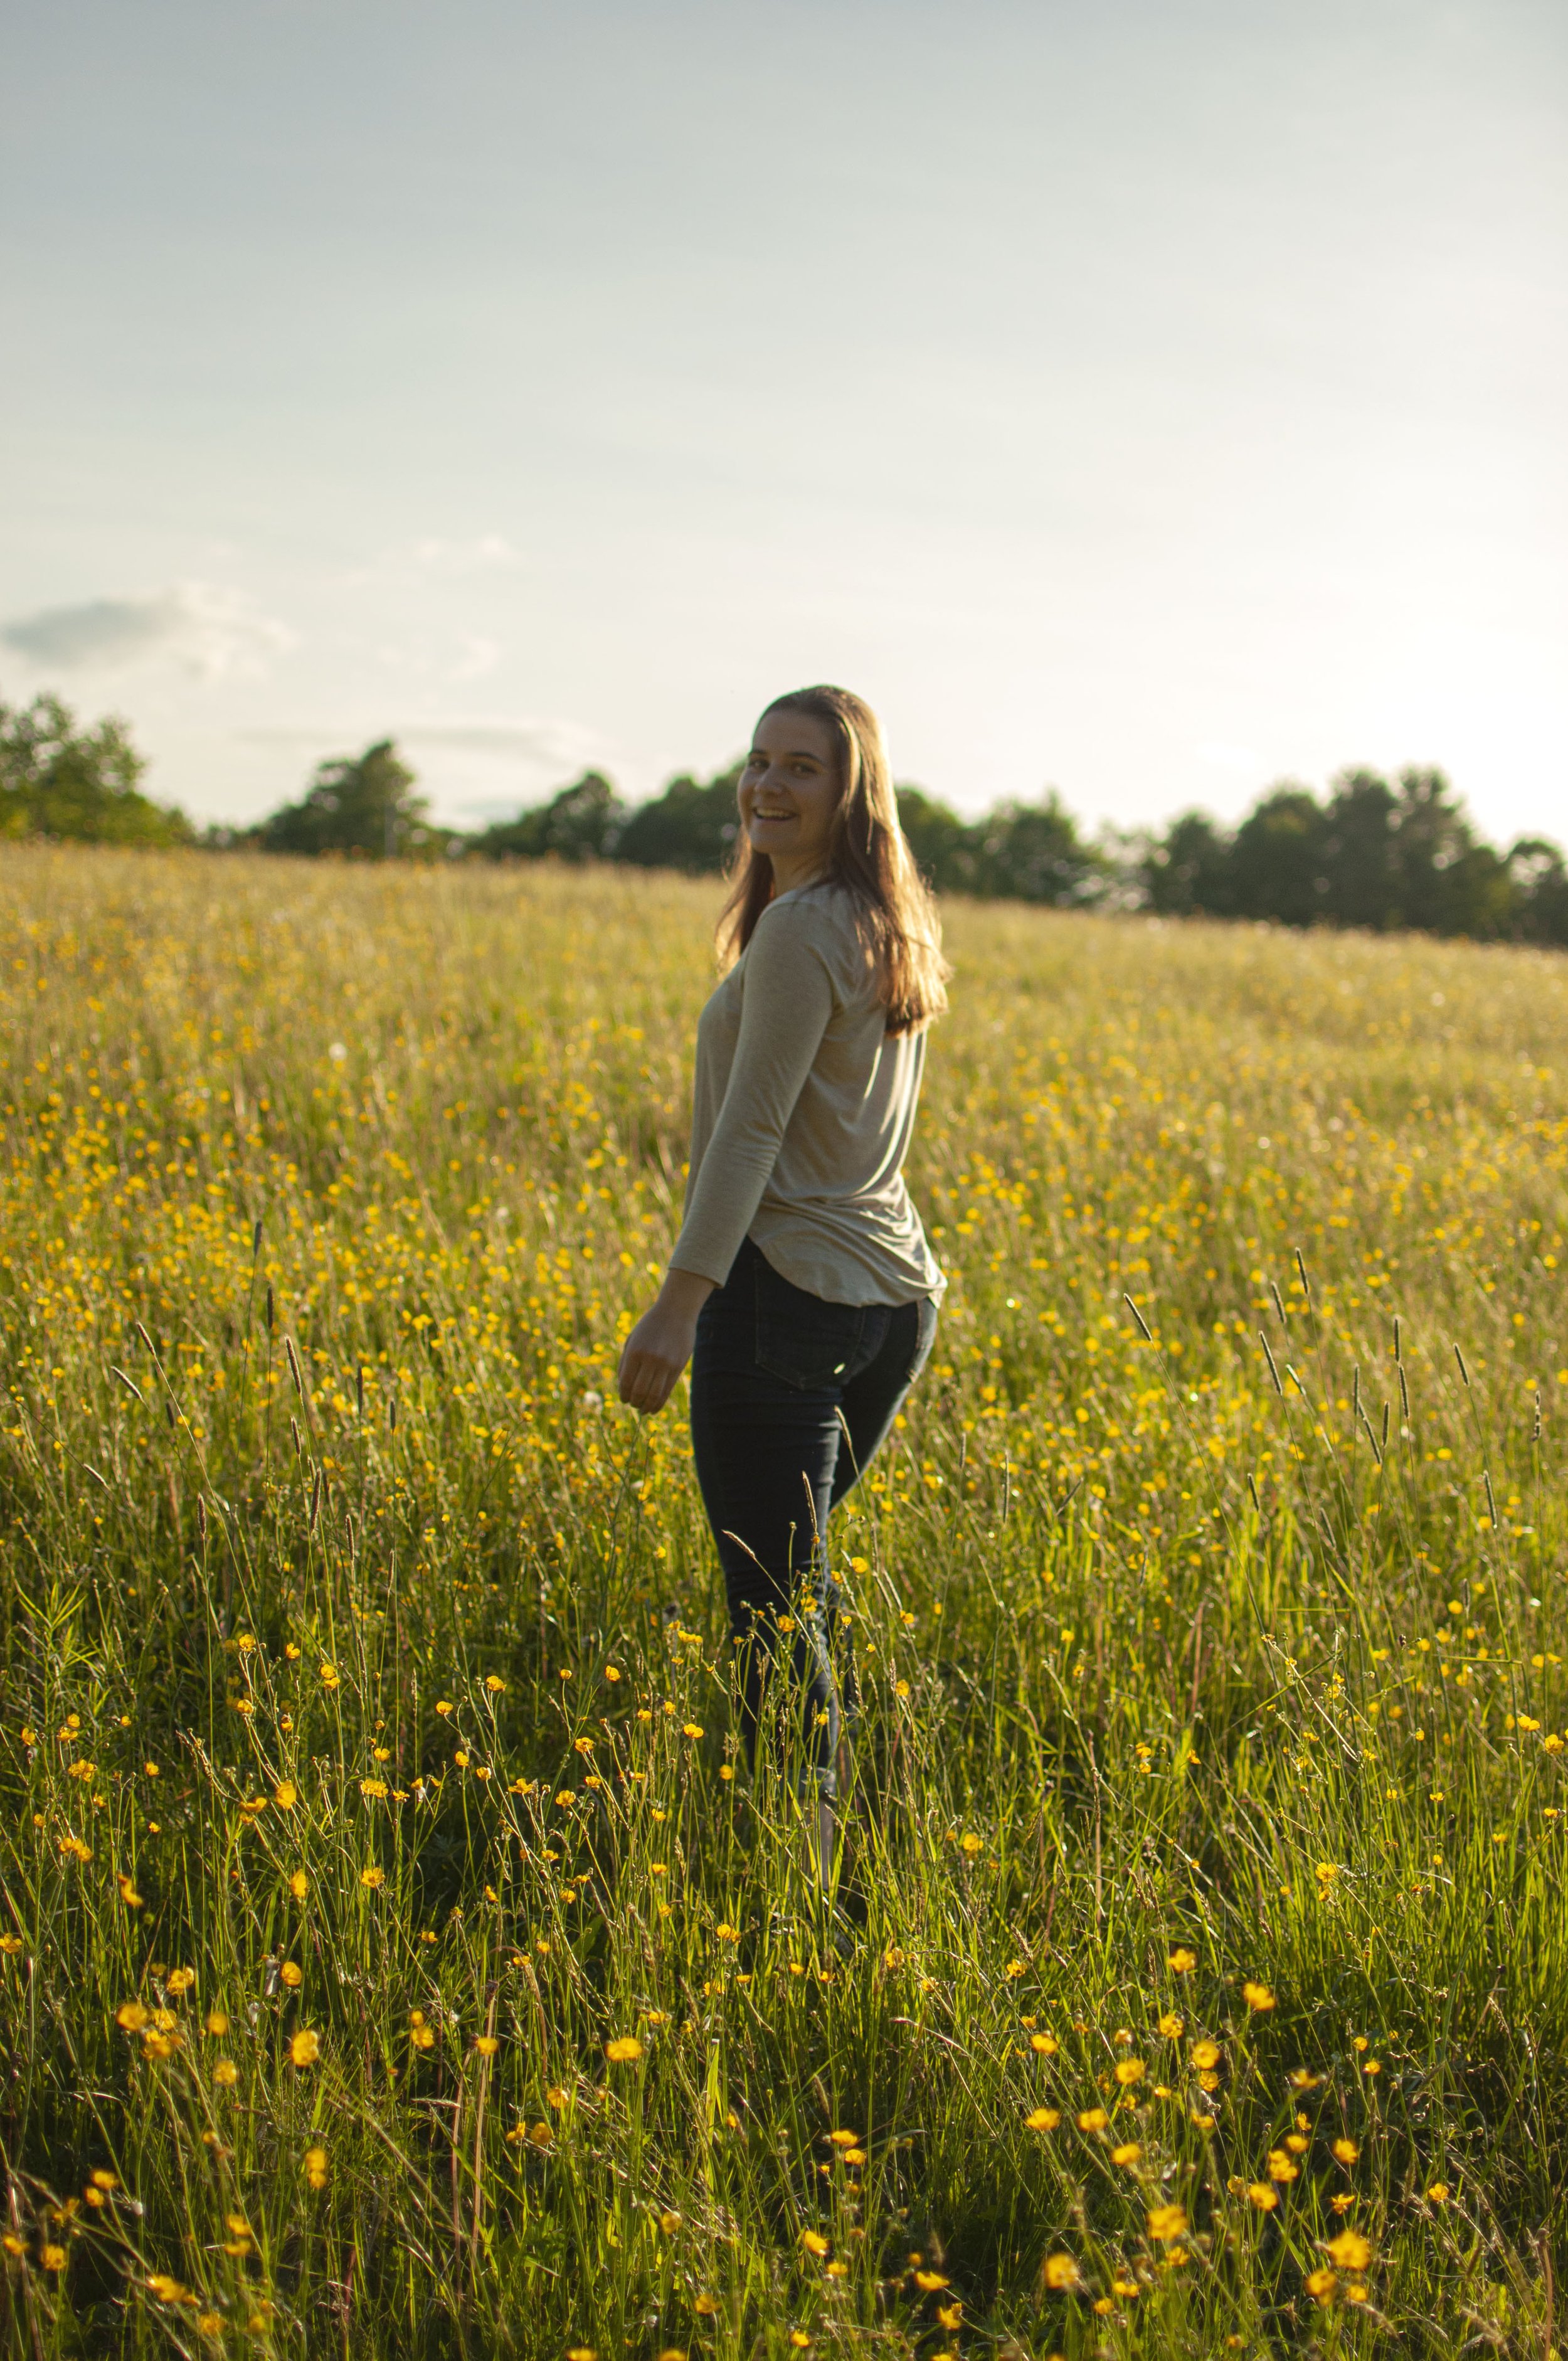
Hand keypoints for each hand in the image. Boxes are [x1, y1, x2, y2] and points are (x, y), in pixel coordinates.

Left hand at [617, 1267, 715, 1413]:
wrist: (676, 1311)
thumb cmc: (650, 1325)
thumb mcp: (633, 1339)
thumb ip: (625, 1361)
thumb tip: (622, 1386)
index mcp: (634, 1351)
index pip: (625, 1382)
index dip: (623, 1395)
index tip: (624, 1399)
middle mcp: (649, 1358)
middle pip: (639, 1391)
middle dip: (634, 1402)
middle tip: (633, 1405)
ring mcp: (665, 1363)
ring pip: (653, 1395)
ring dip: (646, 1406)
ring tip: (643, 1410)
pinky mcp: (678, 1366)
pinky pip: (667, 1391)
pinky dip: (659, 1403)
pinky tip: (654, 1408)